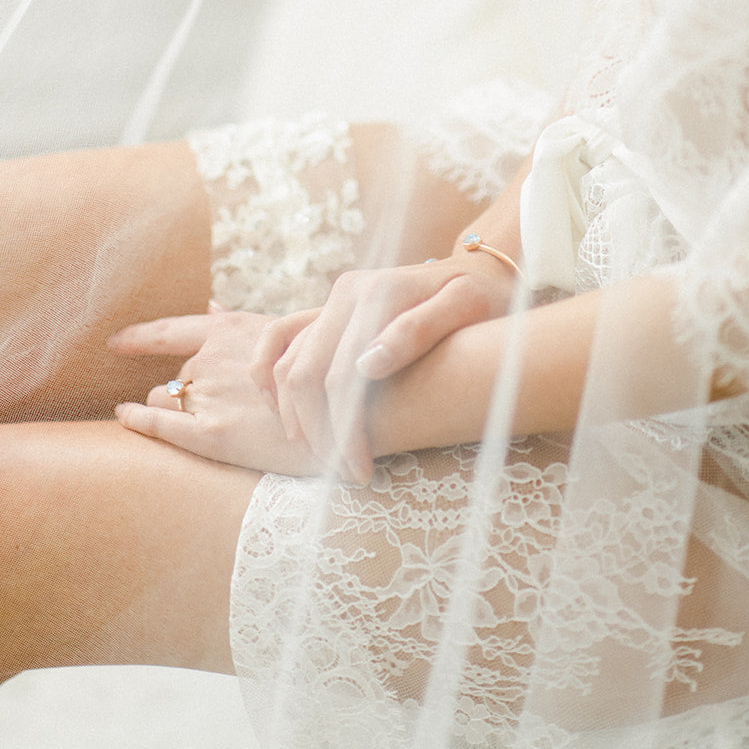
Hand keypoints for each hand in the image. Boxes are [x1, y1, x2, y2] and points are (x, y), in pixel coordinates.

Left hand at [109, 309, 320, 475]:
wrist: (356, 412)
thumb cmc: (326, 371)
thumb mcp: (287, 332)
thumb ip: (242, 322)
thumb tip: (212, 304)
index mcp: (232, 332)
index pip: (173, 331)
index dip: (142, 337)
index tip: (117, 342)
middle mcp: (214, 360)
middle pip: (181, 375)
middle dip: (192, 389)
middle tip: (230, 409)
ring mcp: (211, 396)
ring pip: (167, 398)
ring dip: (176, 407)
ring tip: (216, 423)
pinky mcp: (213, 435)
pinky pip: (160, 424)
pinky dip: (138, 418)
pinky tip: (124, 415)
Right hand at [252, 252, 514, 484]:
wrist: (478, 273)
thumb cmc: (480, 297)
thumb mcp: (465, 307)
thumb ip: (417, 331)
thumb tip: (367, 365)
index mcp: (375, 294)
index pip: (339, 377)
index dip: (344, 431)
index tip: (361, 472)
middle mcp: (345, 294)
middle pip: (304, 376)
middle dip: (318, 434)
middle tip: (345, 475)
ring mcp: (333, 301)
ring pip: (286, 364)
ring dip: (294, 416)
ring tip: (322, 458)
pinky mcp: (328, 310)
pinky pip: (279, 338)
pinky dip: (267, 374)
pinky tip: (280, 412)